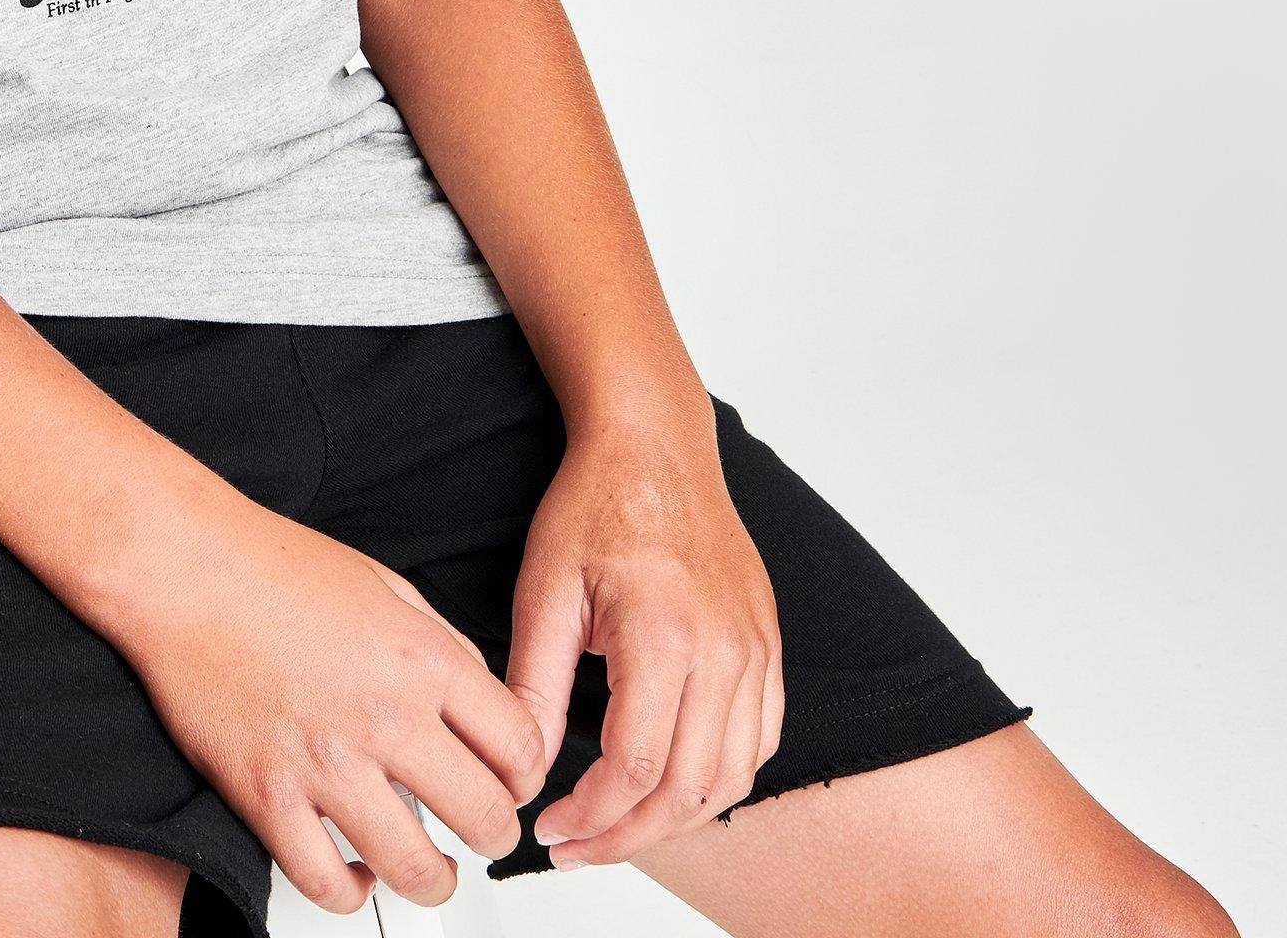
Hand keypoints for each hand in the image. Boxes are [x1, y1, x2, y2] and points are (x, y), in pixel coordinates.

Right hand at [105, 493, 550, 915]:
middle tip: (481, 830)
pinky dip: (350, 893)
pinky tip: (354, 873)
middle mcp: (382, 714)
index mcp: (420, 657)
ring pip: (415, 867)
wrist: (184, 566)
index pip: (520, 747)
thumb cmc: (272, 563)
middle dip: (495, 834)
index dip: (526, 775)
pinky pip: (325, 881)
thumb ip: (440, 643)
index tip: (512, 782)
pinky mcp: (266, 795)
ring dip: (436, 881)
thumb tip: (479, 702)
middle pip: (484, 815)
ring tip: (431, 871)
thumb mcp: (384, 581)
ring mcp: (324, 762)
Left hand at [504, 405, 784, 868]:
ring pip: (731, 777)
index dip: (590, 816)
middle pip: (688, 789)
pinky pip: (760, 741)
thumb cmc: (595, 503)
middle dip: (627, 836)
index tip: (550, 828)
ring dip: (675, 818)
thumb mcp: (544, 590)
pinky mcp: (767, 645)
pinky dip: (720, 780)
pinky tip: (673, 783)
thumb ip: (534, 685)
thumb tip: (525, 768)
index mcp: (663, 634)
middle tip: (576, 847)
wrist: (654, 445)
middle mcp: (723, 650)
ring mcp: (755, 650)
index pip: (634, 766)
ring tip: (617, 827)